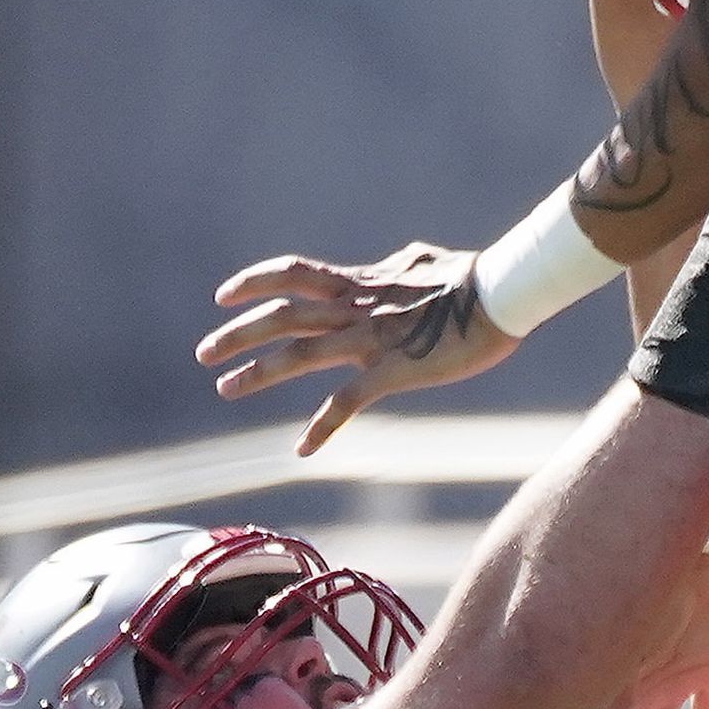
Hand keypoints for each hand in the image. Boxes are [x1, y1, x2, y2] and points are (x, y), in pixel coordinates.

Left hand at [198, 241, 521, 455]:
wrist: (504, 292)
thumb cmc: (473, 276)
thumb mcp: (424, 262)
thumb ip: (400, 266)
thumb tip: (401, 259)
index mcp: (360, 282)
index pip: (293, 273)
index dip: (253, 282)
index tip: (223, 296)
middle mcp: (355, 307)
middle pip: (281, 314)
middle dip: (238, 333)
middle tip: (204, 353)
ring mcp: (371, 339)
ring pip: (299, 353)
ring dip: (258, 372)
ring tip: (226, 388)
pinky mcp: (394, 370)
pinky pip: (347, 401)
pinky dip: (322, 427)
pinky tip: (302, 449)